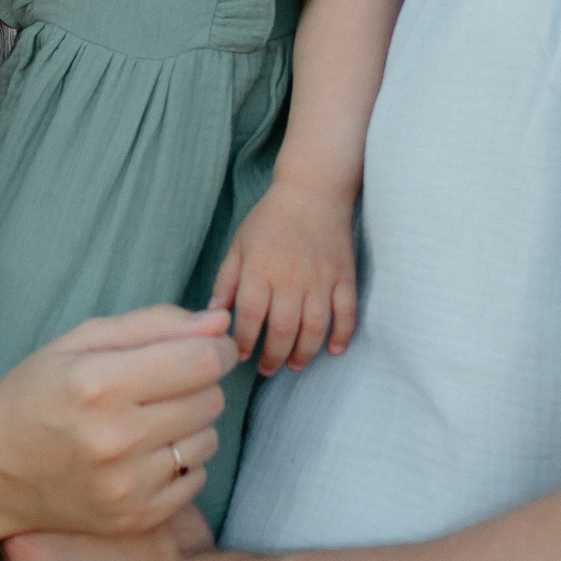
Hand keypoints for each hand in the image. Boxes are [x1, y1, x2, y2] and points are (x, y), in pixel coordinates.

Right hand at [0, 305, 233, 537]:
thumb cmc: (36, 395)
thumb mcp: (79, 342)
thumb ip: (153, 325)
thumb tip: (219, 321)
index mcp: (99, 384)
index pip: (201, 361)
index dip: (216, 348)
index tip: (207, 347)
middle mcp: (115, 438)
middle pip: (210, 399)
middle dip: (198, 384)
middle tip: (162, 385)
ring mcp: (126, 486)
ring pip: (208, 440)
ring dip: (190, 424)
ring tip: (148, 421)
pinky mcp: (135, 518)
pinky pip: (196, 479)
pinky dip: (180, 463)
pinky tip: (143, 454)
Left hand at [209, 179, 358, 373]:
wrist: (312, 191)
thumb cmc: (270, 219)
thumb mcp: (239, 244)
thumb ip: (227, 280)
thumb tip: (214, 314)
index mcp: (260, 270)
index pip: (251, 316)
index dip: (245, 341)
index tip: (241, 356)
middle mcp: (290, 278)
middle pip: (283, 329)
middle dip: (274, 356)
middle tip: (268, 369)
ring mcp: (321, 279)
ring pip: (314, 327)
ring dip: (305, 352)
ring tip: (295, 366)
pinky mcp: (344, 276)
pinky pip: (346, 311)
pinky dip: (342, 334)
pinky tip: (334, 350)